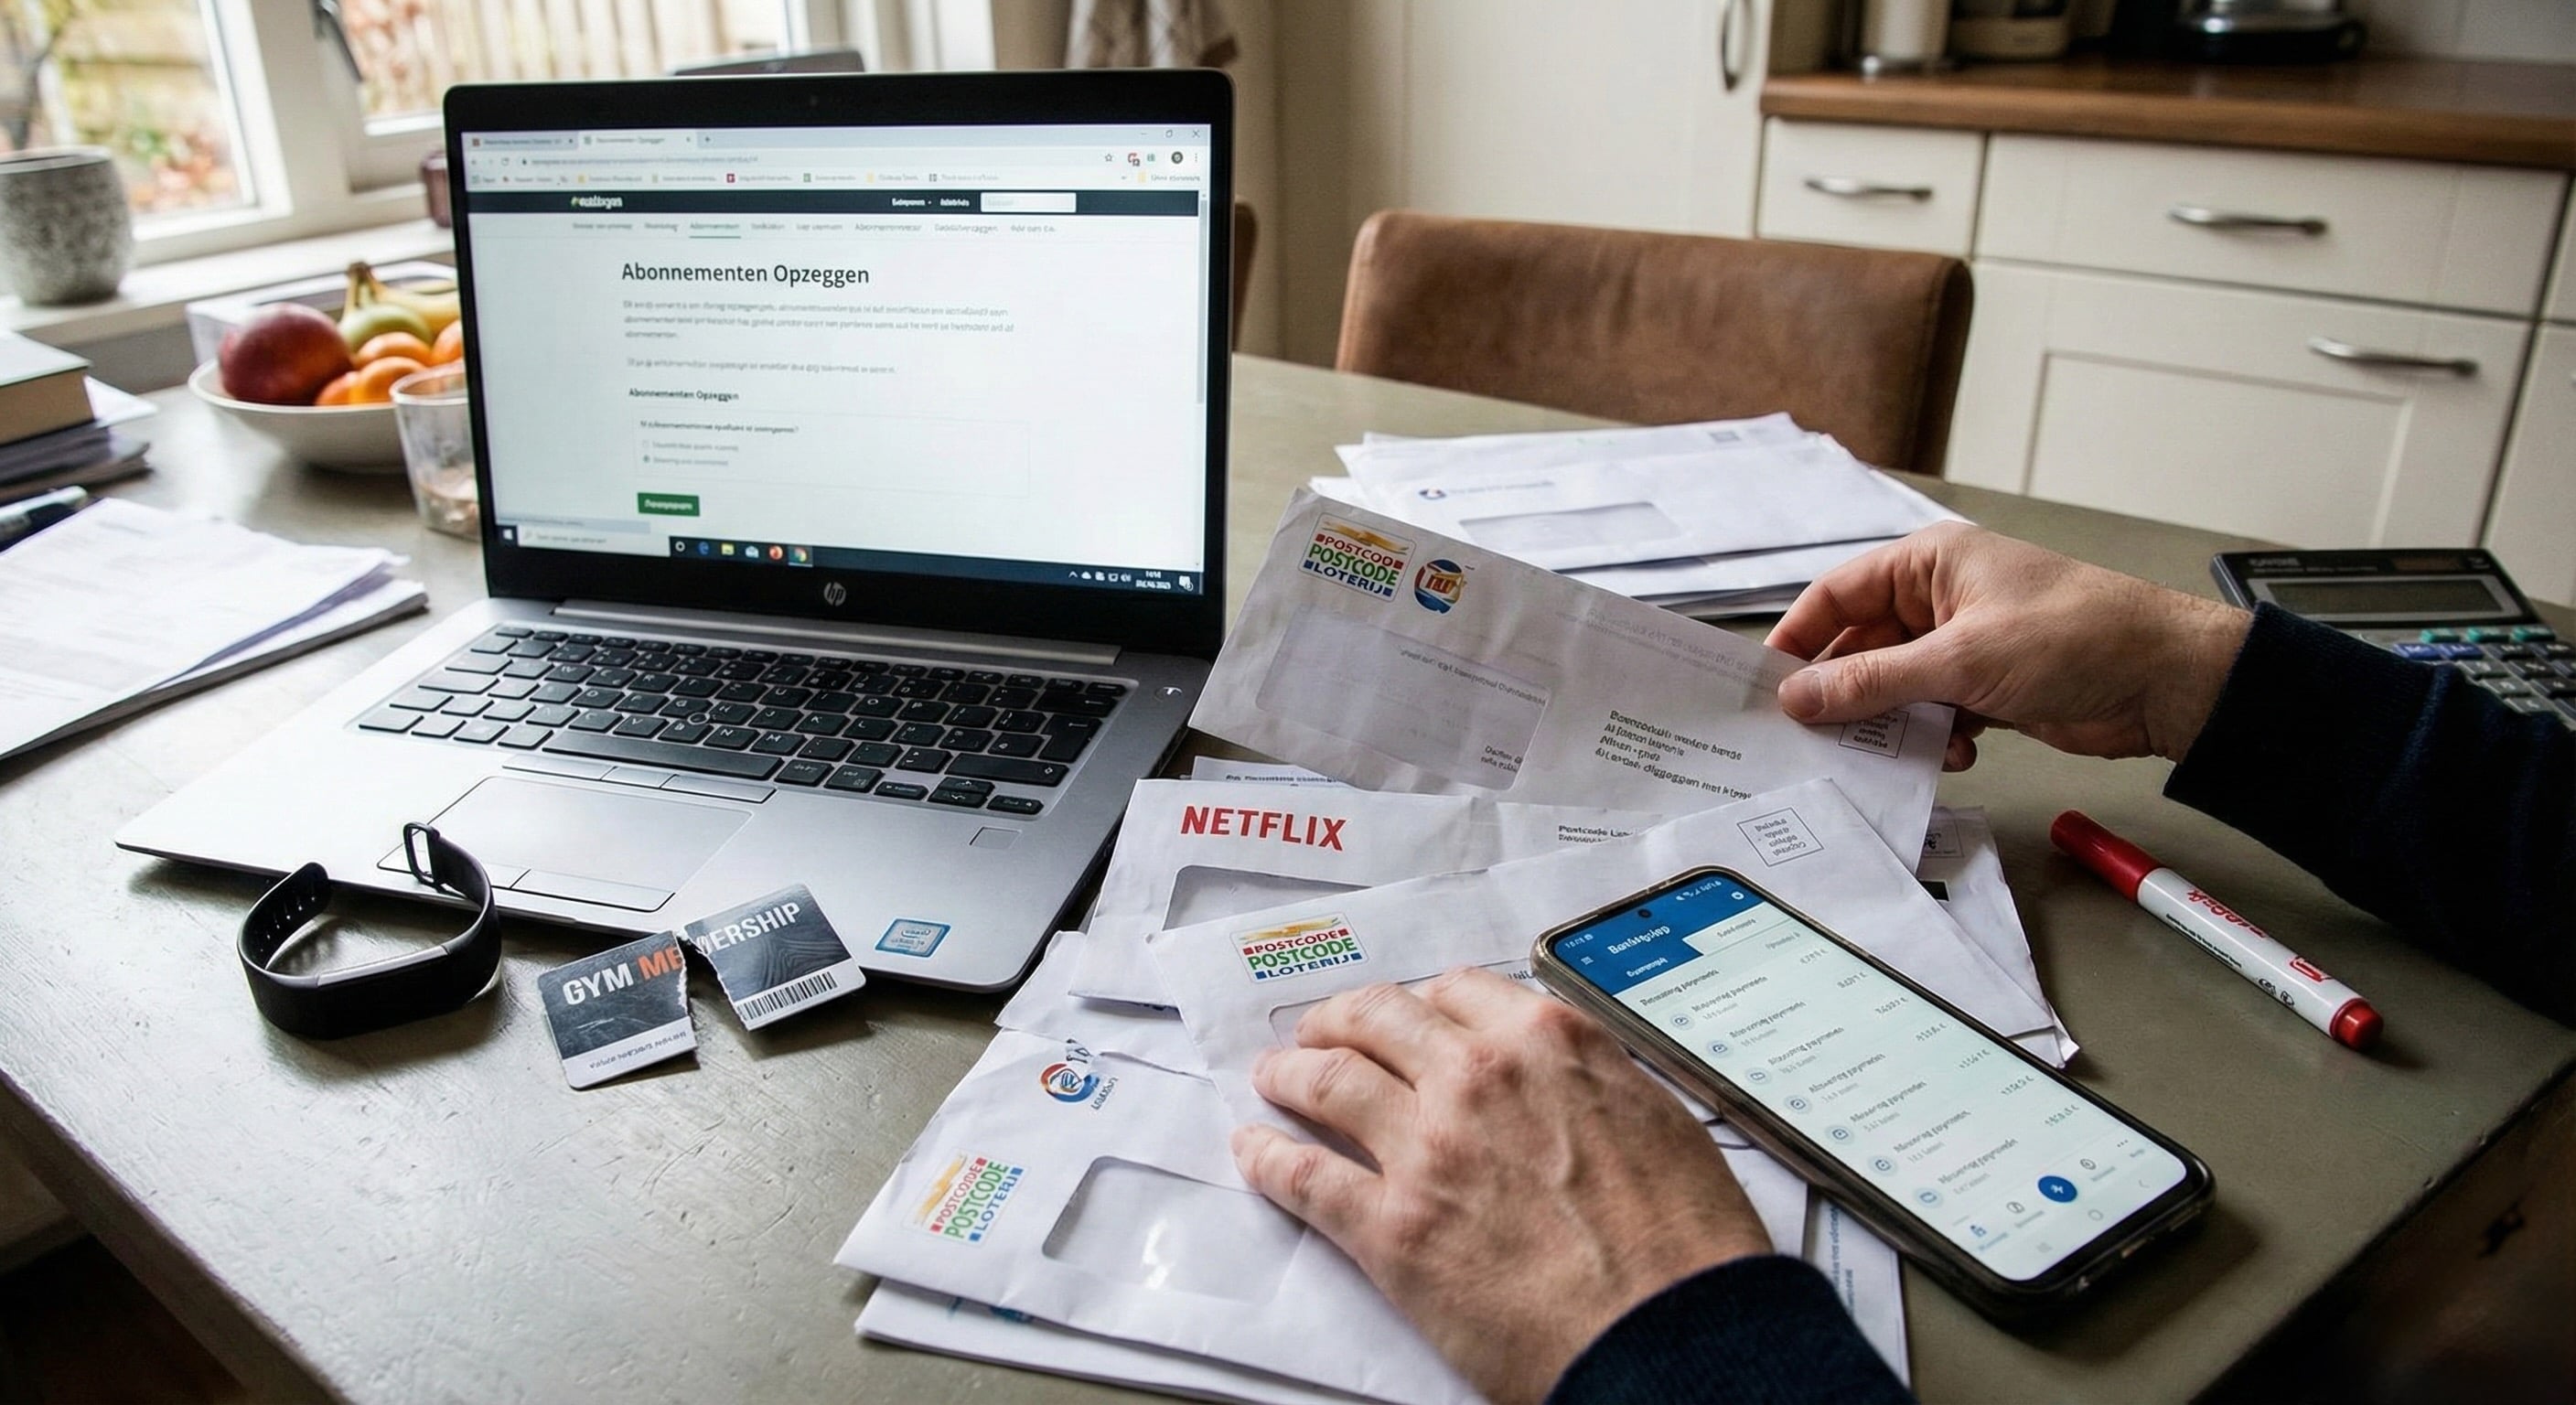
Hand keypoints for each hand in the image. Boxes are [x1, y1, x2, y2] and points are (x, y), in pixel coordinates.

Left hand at [1230, 968, 1770, 1404]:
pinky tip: (1255, 1152)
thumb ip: (1589, 1082)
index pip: (1456, 992)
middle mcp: (1476, 1077)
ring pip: (1326, 1083)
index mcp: (1546, 1043)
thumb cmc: (1684, 1242)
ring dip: (1289, 1073)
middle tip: (1320, 1032)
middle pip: (1377, 1019)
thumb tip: (1562, 1081)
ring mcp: (1426, 1149)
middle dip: (1338, 1021)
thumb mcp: (1655, 1117)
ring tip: (1273, 1077)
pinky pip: (1306, 1178)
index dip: (1421, 1002)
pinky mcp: (1393, 1229)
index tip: (1408, 1016)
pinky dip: (1268, 1159)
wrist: (1672, 1331)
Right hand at [1765, 522, 2251, 769]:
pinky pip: (1932, 712)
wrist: (2167, 681)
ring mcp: (1964, 644)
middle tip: (1815, 736)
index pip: (1838, 594)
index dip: (1799, 638)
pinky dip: (1934, 736)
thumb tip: (1797, 697)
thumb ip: (1873, 682)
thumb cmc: (2076, 637)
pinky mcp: (1988, 686)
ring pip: (1895, 687)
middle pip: (1862, 647)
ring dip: (1894, 723)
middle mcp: (1941, 597)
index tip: (1766, 686)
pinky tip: (1955, 753)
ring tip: (1892, 751)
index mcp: (1930, 562)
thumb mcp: (1962, 659)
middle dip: (1845, 693)